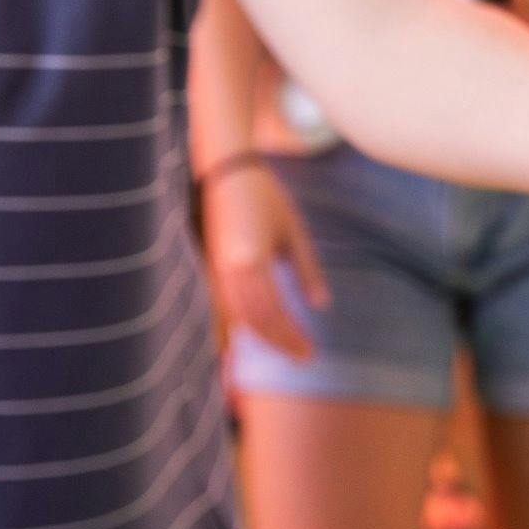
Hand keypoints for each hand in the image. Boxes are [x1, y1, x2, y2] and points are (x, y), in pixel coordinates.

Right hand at [202, 162, 328, 359]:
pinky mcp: (207, 267)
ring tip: (275, 355)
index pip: (271, 313)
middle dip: (276, 343)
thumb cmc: (266, 198)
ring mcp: (213, 270)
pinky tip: (235, 347)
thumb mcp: (293, 233)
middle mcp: (227, 270)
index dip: (290, 336)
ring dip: (252, 341)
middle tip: (301, 357)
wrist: (226, 171)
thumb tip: (321, 305)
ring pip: (231, 318)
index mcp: (251, 261)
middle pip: (252, 321)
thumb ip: (307, 270)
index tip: (309, 352)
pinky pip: (216, 307)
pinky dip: (228, 329)